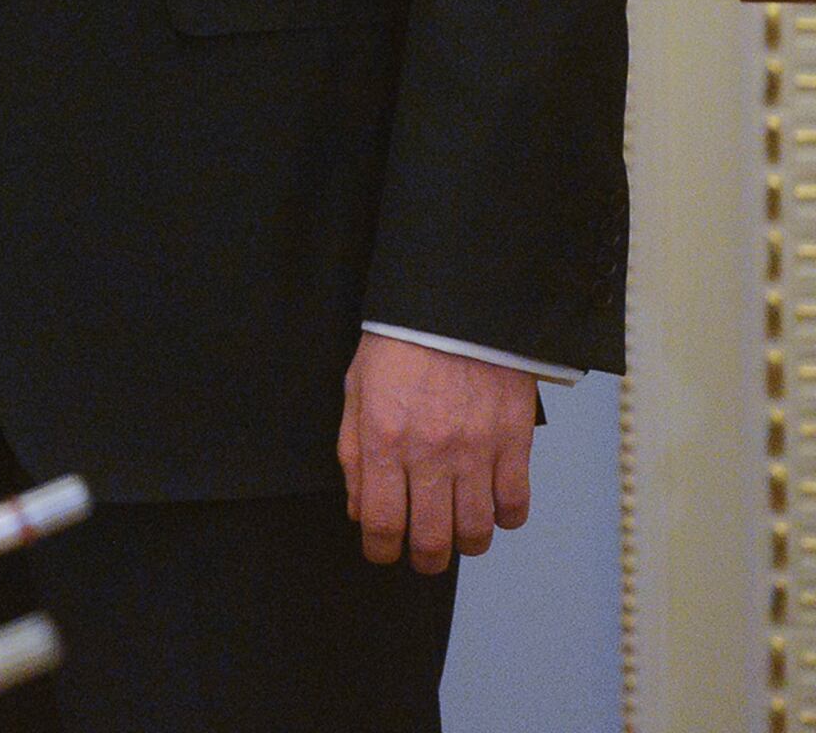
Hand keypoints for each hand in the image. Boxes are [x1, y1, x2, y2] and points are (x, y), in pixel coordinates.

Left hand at [338, 332, 537, 571]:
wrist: (454, 308)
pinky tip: (493, 510)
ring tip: (458, 539)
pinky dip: (505, 519)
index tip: (382, 553)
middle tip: (423, 558)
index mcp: (382, 441)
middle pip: (431, 539)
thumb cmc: (398, 346)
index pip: (381, 523)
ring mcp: (475, 452)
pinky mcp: (514, 444)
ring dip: (466, 545)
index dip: (380, 551)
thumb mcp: (356, 392)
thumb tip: (361, 510)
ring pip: (476, 531)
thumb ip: (353, 454)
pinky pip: (515, 505)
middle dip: (424, 560)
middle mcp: (428, 455)